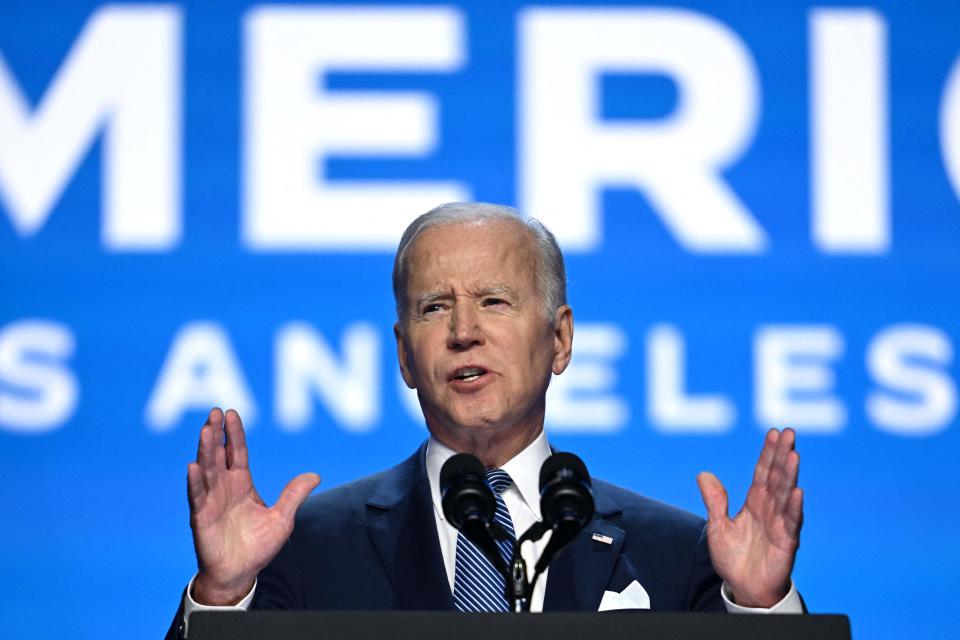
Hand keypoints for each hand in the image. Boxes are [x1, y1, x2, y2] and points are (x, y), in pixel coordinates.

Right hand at [187, 408, 320, 604]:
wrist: (240, 573)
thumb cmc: (258, 546)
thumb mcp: (282, 518)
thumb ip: (294, 496)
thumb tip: (315, 476)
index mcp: (242, 484)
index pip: (237, 452)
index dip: (234, 433)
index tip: (231, 413)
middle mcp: (224, 487)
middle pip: (219, 454)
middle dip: (216, 433)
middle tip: (214, 411)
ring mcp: (211, 500)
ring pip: (207, 470)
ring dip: (205, 450)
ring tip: (205, 430)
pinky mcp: (201, 517)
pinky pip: (197, 496)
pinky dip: (195, 481)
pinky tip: (193, 466)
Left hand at [696, 428, 802, 607]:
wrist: (743, 588)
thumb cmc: (734, 558)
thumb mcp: (718, 526)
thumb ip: (714, 501)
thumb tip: (703, 474)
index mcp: (755, 503)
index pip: (763, 472)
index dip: (768, 453)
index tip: (774, 432)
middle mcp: (770, 509)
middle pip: (777, 477)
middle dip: (783, 454)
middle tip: (789, 432)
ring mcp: (779, 524)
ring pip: (785, 494)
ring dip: (790, 475)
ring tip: (794, 454)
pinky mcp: (786, 542)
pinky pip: (790, 522)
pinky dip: (794, 507)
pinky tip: (798, 492)